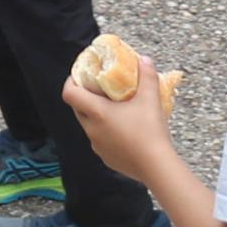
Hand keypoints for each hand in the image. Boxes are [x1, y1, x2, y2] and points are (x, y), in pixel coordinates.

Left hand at [61, 66, 180, 179]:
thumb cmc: (150, 131)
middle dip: (85, 98)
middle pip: (78, 109)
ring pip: (90, 126)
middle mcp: (92, 130)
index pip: (69, 94)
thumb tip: (145, 59)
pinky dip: (106, 134)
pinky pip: (100, 142)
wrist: (158, 167)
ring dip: (97, 117)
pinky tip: (123, 132)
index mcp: (96, 113)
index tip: (80, 76)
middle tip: (100, 91)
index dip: (71, 82)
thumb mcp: (150, 99)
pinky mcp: (106, 159)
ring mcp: (97, 146)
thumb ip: (147, 76)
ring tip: (115, 111)